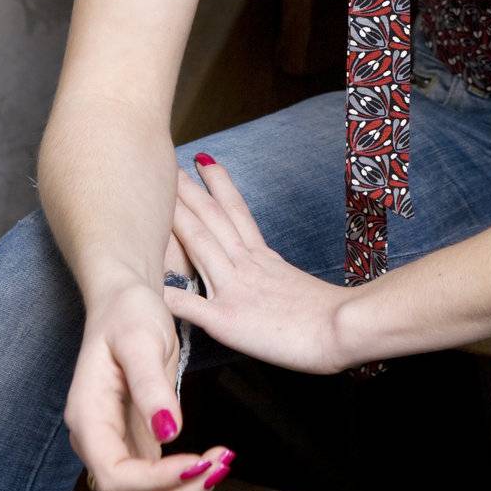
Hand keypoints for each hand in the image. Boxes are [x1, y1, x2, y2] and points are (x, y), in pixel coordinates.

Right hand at [63, 279, 233, 490]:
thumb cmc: (128, 313)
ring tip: (219, 465)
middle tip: (217, 467)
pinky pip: (152, 489)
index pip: (114, 476)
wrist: (125, 301)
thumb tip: (167, 433)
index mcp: (88, 417)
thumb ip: (150, 385)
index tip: (197, 461)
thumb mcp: (142, 339)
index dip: (156, 482)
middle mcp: (95, 441)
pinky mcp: (133, 446)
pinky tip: (209, 462)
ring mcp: (113, 447)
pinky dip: (181, 487)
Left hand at [161, 157, 346, 374]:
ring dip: (177, 220)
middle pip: (212, 220)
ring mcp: (235, 290)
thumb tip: (272, 279)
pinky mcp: (227, 320)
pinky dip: (168, 292)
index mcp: (265, 258)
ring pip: (200, 246)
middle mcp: (247, 266)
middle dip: (188, 192)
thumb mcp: (300, 289)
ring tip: (157, 196)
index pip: (237, 212)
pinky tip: (145, 282)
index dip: (218, 185)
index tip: (203, 160)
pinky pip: (190, 305)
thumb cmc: (335, 317)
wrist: (344, 330)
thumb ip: (278, 280)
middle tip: (167, 166)